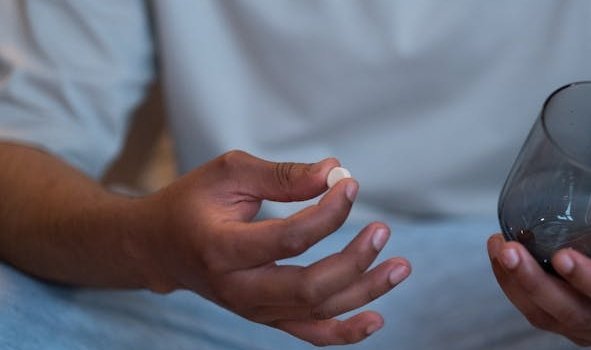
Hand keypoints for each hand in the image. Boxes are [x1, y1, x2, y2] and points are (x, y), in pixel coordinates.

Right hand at [126, 150, 410, 345]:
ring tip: (402, 267)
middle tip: (383, 229)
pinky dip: (344, 332)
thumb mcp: (230, 173)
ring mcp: (252, 309)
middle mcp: (237, 289)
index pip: (290, 238)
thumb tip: (336, 172)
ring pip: (317, 312)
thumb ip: (283, 175)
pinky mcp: (265, 317)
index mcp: (222, 248)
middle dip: (354, 260)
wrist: (160, 248)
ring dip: (365, 292)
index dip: (329, 212)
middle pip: (309, 286)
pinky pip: (309, 334)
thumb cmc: (194, 202)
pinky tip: (376, 320)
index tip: (349, 184)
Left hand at [487, 122, 590, 345]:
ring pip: (552, 318)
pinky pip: (541, 316)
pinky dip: (515, 292)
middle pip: (578, 313)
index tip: (561, 257)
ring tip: (496, 248)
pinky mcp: (577, 323)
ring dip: (517, 287)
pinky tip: (499, 260)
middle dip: (536, 285)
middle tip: (508, 249)